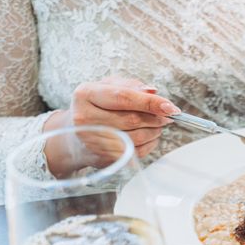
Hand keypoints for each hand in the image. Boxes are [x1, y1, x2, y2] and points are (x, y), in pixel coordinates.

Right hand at [44, 77, 179, 176]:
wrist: (73, 135)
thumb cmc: (94, 106)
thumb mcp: (107, 87)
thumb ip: (131, 86)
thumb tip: (153, 92)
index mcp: (86, 94)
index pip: (124, 98)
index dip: (150, 103)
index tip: (171, 107)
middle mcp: (85, 118)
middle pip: (132, 119)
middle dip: (156, 117)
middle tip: (167, 115)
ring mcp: (93, 141)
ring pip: (136, 137)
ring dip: (154, 131)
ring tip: (156, 125)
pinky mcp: (103, 158)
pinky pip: (136, 152)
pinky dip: (149, 144)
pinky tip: (148, 136)